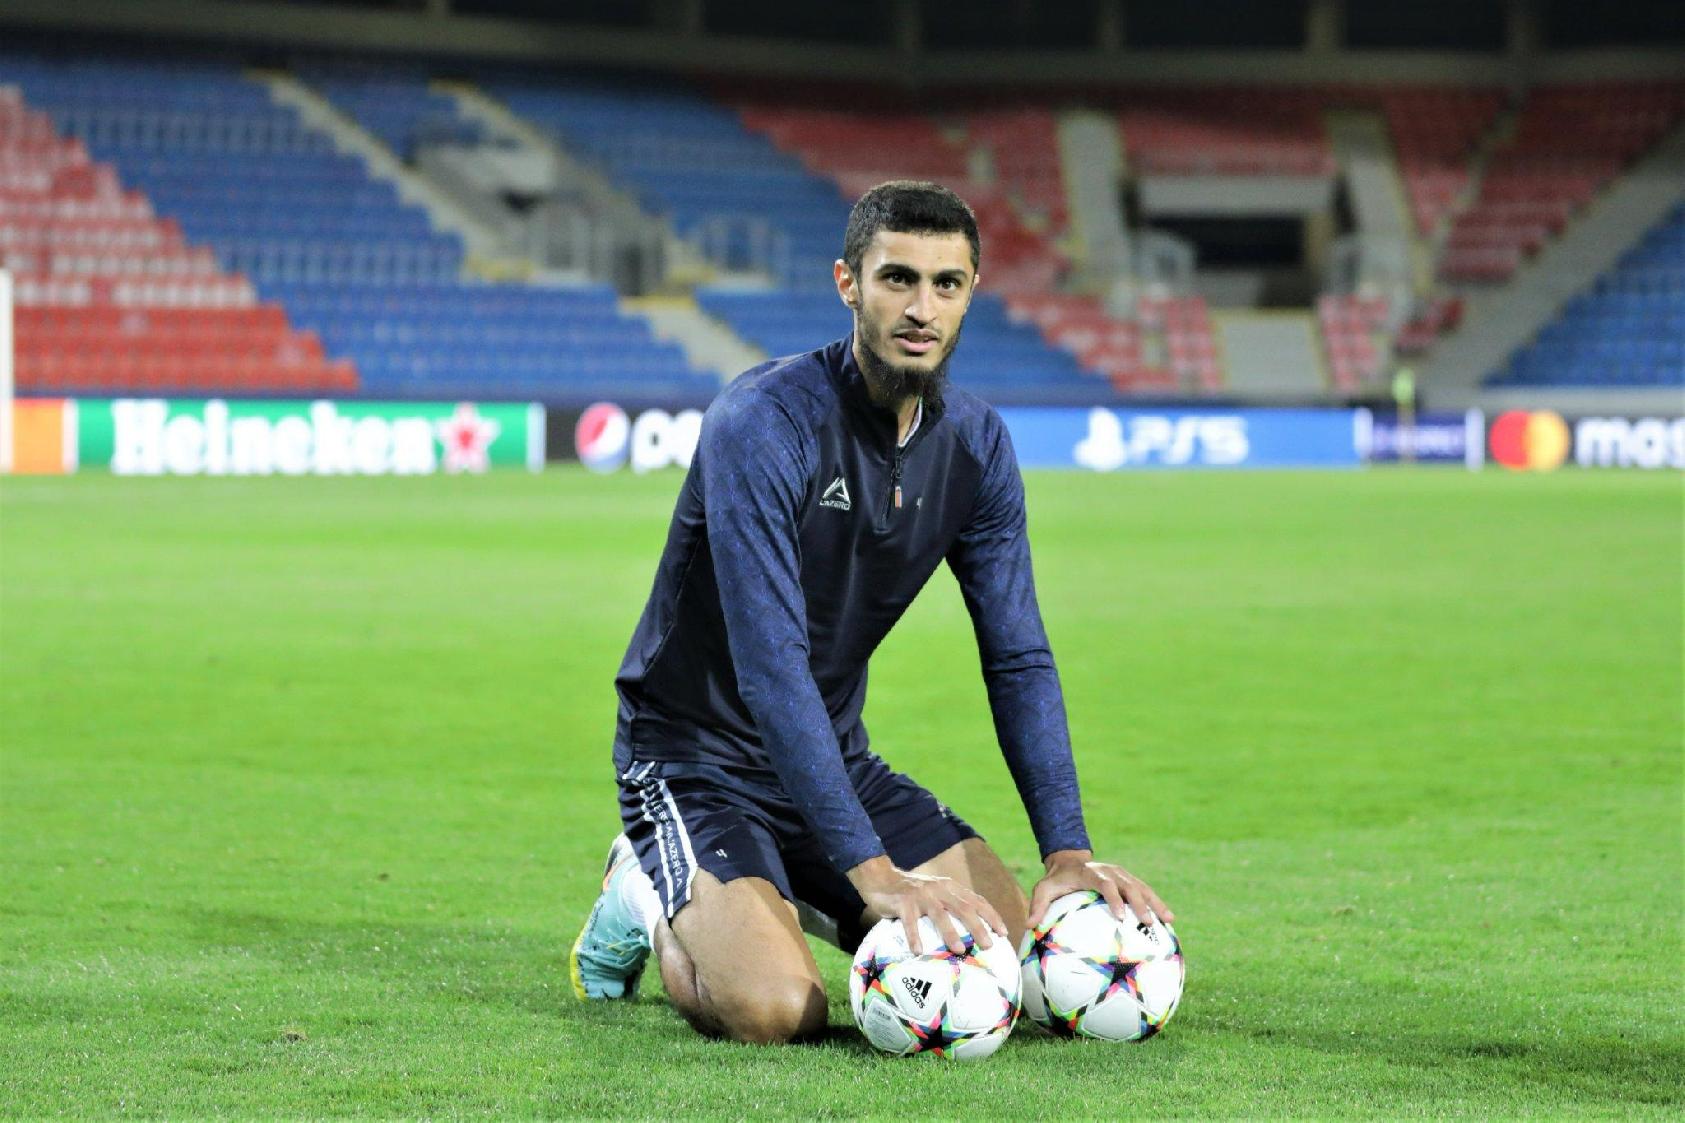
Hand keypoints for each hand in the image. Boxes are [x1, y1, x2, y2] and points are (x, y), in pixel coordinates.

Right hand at [847, 855, 1007, 954]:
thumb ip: (949, 907)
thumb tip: (970, 934)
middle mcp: (939, 889)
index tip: (1004, 933)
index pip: (976, 900)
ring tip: (960, 949)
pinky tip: (918, 951)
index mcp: (950, 887)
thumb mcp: (935, 894)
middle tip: (989, 946)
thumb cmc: (910, 893)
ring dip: (951, 933)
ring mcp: (921, 895)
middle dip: (978, 927)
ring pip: (940, 914)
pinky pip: (910, 921)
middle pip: (963, 908)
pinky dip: (914, 936)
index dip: (992, 916)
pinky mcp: (903, 902)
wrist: (880, 878)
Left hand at [1028, 849, 1174, 929]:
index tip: (1120, 916)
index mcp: (1092, 873)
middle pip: (1129, 885)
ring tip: (1169, 920)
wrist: (1069, 862)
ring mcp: (1121, 874)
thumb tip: (1028, 926)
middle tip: (1148, 922)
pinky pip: (1145, 891)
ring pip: (1142, 887)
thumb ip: (1038, 905)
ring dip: (1155, 902)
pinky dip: (1156, 903)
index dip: (1114, 898)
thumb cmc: (1057, 881)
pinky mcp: (1128, 880)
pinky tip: (1168, 920)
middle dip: (1140, 903)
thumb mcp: (1044, 889)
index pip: (1105, 884)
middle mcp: (1110, 871)